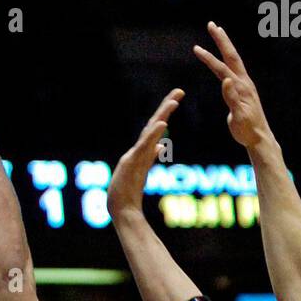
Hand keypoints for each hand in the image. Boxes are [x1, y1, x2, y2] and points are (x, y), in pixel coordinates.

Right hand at [107, 89, 184, 219]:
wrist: (121, 210)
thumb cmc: (127, 193)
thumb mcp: (141, 171)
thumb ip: (149, 157)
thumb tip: (159, 147)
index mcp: (142, 151)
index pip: (156, 127)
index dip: (165, 112)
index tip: (176, 98)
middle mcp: (138, 149)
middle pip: (154, 123)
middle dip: (166, 106)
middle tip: (179, 90)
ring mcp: (134, 155)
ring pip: (150, 131)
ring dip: (162, 115)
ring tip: (174, 102)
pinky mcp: (131, 162)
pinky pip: (144, 146)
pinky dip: (153, 134)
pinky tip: (162, 124)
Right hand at [193, 22, 270, 151]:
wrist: (259, 137)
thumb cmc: (247, 130)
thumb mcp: (238, 117)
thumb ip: (232, 98)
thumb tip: (226, 80)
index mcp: (240, 87)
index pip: (222, 68)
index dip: (209, 58)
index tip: (196, 49)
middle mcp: (244, 82)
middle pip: (231, 56)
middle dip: (221, 40)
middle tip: (212, 24)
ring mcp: (244, 85)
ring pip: (233, 61)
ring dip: (225, 46)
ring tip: (218, 34)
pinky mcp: (243, 91)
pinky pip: (233, 70)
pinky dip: (226, 60)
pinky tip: (223, 60)